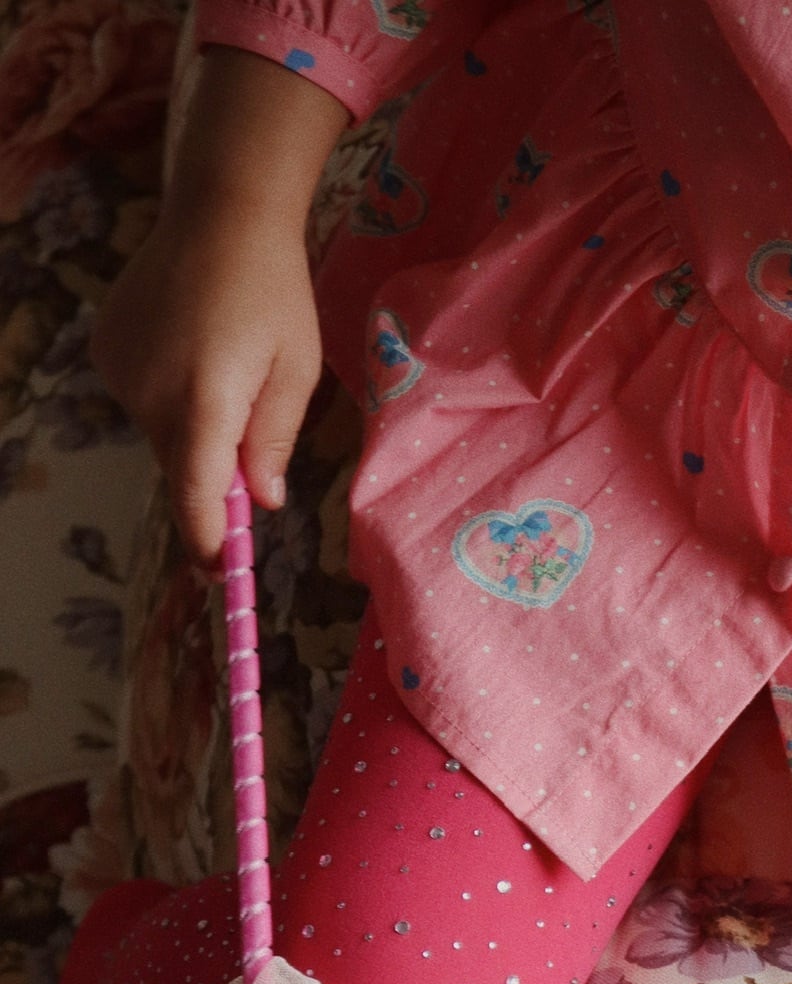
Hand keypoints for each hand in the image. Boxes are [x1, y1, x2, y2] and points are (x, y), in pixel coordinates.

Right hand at [91, 206, 320, 563]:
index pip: (196, 497)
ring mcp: (121, 371)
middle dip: (215, 471)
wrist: (220, 212)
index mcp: (205, 399)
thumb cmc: (274, 292)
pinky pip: (144, 403)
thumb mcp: (297, 372)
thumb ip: (274, 441)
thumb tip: (261, 501)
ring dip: (194, 429)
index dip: (210, 543)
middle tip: (250, 426)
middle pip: (182, 469)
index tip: (223, 575)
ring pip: (163, 436)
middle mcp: (151, 391)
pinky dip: (170, 398)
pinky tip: (192, 350)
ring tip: (223, 366)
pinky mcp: (107, 352)